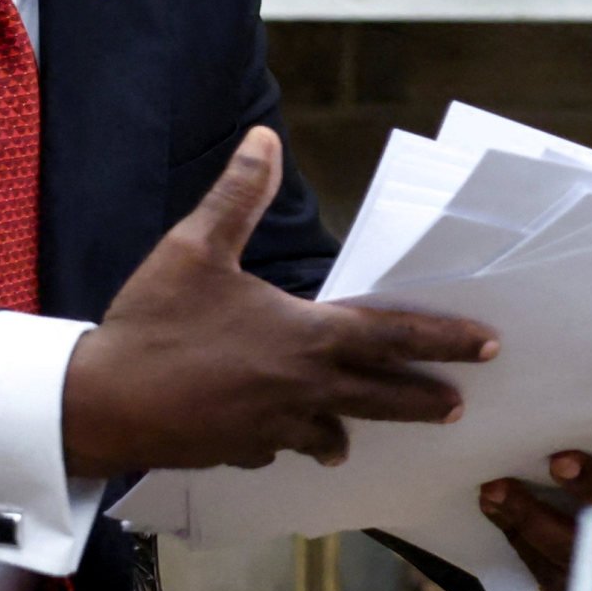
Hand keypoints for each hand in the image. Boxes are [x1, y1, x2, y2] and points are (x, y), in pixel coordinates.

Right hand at [63, 129, 493, 475]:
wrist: (104, 403)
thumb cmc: (154, 324)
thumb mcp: (195, 246)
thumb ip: (238, 195)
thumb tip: (265, 138)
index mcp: (305, 336)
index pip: (394, 336)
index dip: (444, 339)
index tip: (487, 346)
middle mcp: (304, 388)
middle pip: (383, 397)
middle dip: (424, 399)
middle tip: (458, 406)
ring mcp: (275, 428)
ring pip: (330, 431)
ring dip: (351, 428)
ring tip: (360, 436)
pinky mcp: (242, 452)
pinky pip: (277, 448)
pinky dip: (285, 442)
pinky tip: (279, 441)